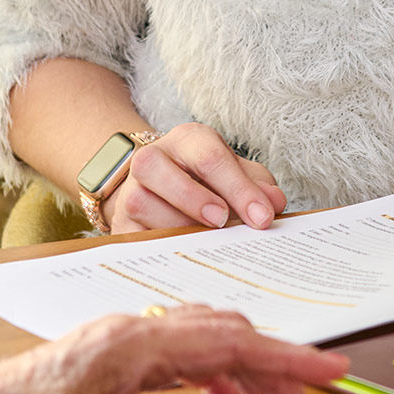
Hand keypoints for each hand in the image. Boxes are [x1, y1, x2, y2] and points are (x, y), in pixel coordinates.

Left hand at [0, 305, 347, 393]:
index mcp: (141, 342)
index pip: (233, 341)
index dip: (287, 359)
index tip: (330, 372)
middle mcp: (140, 329)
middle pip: (229, 337)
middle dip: (277, 372)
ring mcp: (129, 339)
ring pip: (209, 343)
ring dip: (249, 375)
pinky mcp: (119, 355)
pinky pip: (186, 354)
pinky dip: (218, 376)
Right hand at [104, 122, 286, 232]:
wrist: (163, 192)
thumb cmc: (209, 182)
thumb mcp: (237, 175)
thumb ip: (258, 186)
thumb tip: (272, 204)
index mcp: (187, 141)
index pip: (209, 157)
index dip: (238, 188)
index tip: (261, 217)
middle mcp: (152, 159)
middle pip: (158, 169)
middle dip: (194, 198)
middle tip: (222, 221)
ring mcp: (130, 190)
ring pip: (142, 203)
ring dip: (177, 225)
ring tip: (205, 240)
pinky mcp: (120, 223)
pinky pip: (132, 234)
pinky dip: (159, 245)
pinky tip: (184, 253)